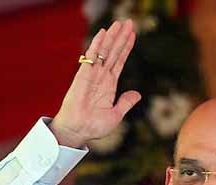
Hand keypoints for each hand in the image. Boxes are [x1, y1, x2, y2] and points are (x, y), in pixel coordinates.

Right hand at [50, 19, 140, 147]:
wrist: (78, 131)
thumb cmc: (93, 127)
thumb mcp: (116, 114)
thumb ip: (126, 102)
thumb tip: (137, 94)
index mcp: (109, 85)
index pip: (119, 61)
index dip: (126, 48)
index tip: (132, 35)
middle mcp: (101, 77)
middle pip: (113, 52)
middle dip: (121, 37)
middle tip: (129, 21)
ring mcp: (92, 75)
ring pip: (104, 51)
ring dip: (113, 37)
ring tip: (120, 23)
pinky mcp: (83, 75)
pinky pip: (91, 57)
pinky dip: (98, 44)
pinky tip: (104, 33)